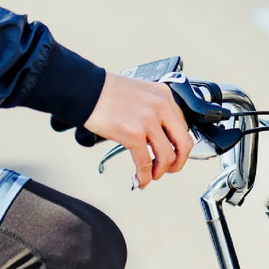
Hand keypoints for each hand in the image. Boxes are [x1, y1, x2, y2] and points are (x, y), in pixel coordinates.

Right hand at [83, 74, 193, 188]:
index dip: (178, 145)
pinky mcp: (133, 133)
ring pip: (167, 156)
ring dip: (161, 172)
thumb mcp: (141, 94)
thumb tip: (158, 135)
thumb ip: (153, 111)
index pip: (182, 127)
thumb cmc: (106, 91)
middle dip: (178, 162)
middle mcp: (161, 107)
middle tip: (170, 169)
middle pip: (184, 143)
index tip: (172, 153)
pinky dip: (145, 176)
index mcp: (164, 96)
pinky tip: (140, 179)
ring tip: (152, 175)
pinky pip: (146, 162)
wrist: (85, 89)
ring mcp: (148, 120)